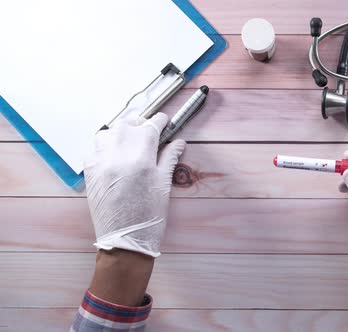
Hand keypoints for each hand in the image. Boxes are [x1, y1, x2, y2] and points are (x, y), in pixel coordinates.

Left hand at [84, 113, 185, 257]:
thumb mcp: (164, 186)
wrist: (125, 241)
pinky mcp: (89, 174)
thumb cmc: (150, 216)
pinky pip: (94, 151)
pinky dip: (104, 149)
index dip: (159, 121)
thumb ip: (169, 159)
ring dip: (119, 133)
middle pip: (127, 124)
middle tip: (148, 131)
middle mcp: (118, 156)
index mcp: (141, 159)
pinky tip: (114, 158)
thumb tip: (178, 142)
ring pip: (106, 133)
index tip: (164, 121)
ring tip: (129, 142)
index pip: (150, 127)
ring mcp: (100, 164)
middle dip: (139, 123)